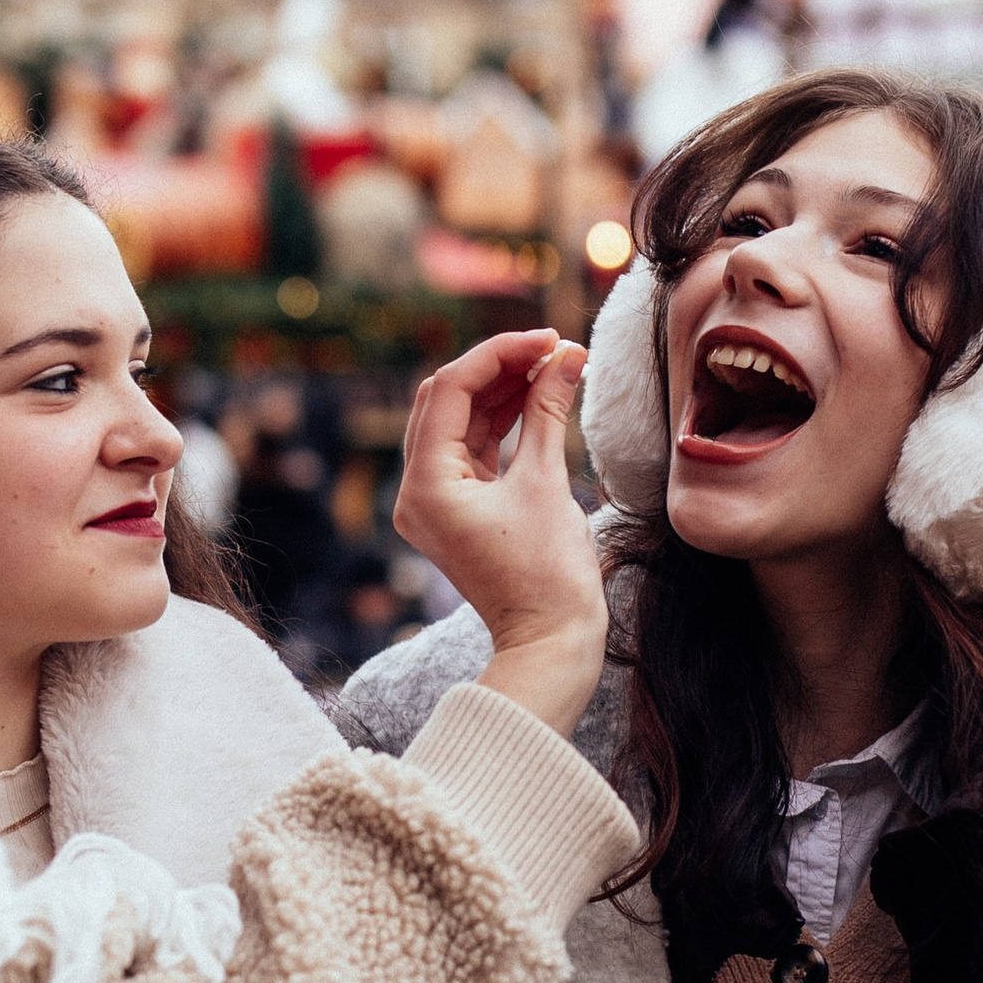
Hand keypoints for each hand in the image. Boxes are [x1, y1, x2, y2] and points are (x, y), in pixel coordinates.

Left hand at [394, 330, 607, 739]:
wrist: (550, 643)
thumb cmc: (548, 576)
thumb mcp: (547, 483)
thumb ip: (549, 411)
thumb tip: (565, 355)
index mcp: (425, 485)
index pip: (449, 390)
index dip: (499, 354)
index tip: (546, 338)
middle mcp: (416, 492)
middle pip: (447, 401)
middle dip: (498, 368)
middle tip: (550, 346)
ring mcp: (434, 503)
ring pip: (461, 423)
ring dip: (503, 391)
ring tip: (553, 365)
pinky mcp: (457, 511)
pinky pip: (473, 450)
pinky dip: (503, 423)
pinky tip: (538, 396)